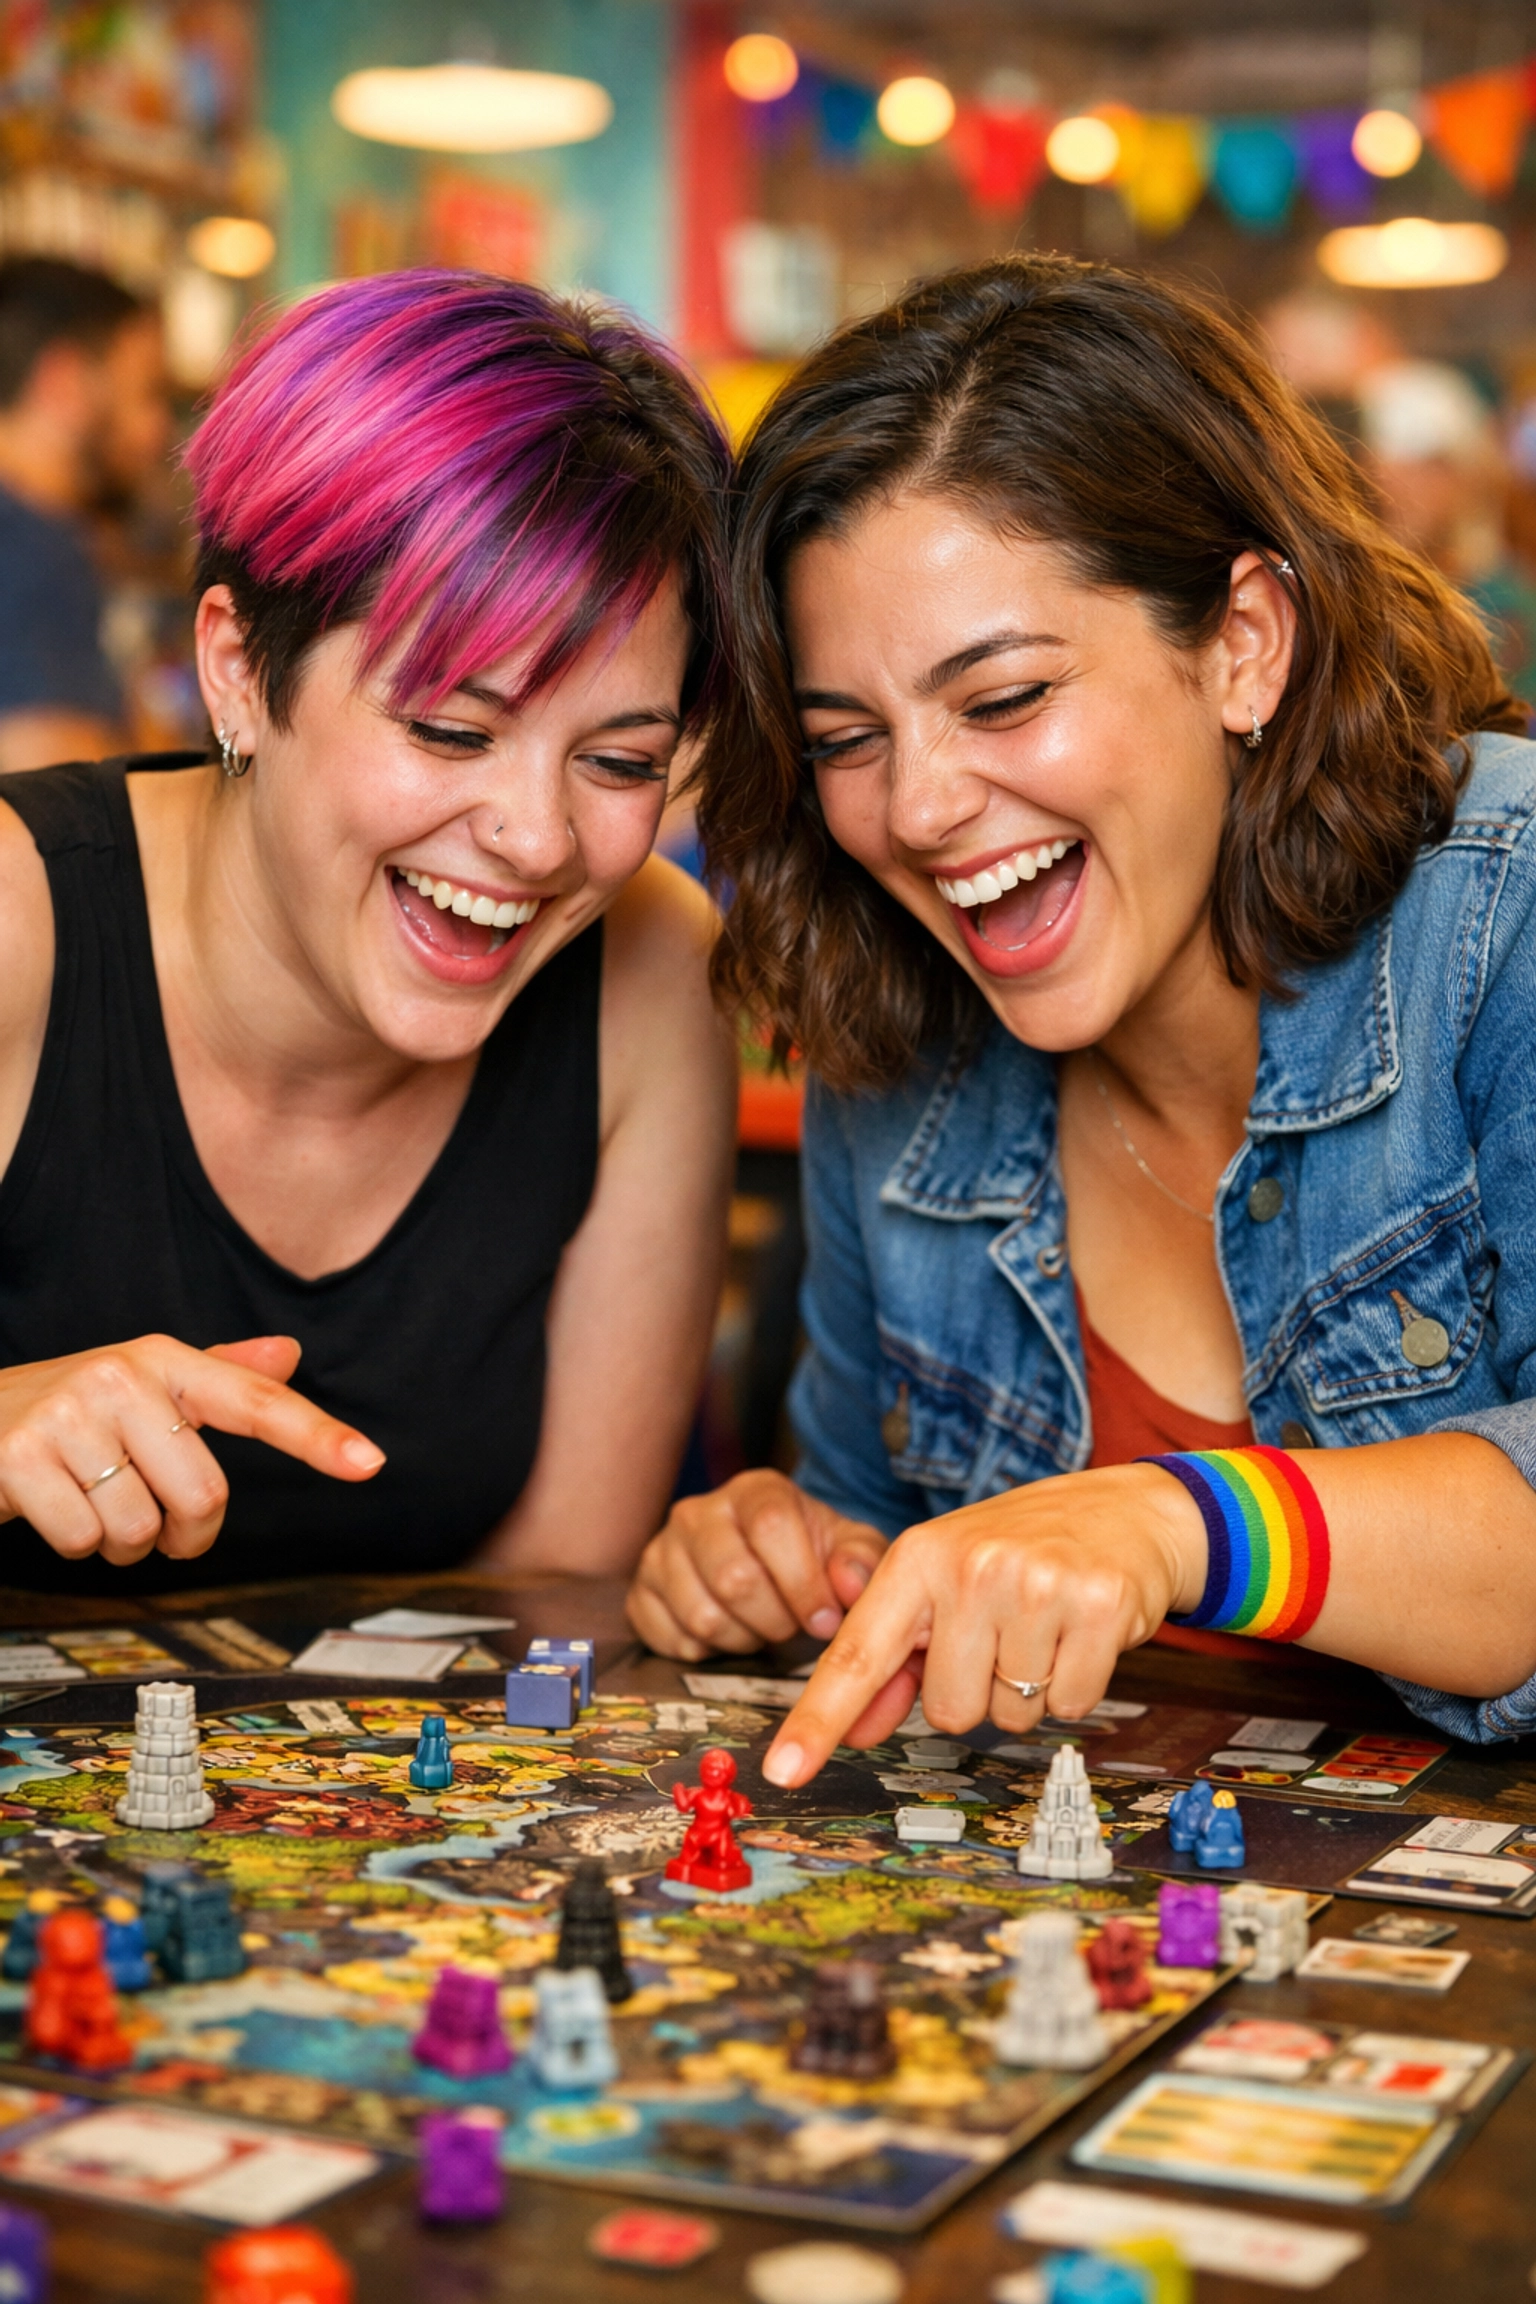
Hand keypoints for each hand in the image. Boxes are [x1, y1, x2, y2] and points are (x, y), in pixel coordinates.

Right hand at [0, 1333, 385, 1566]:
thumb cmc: (67, 1411)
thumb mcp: (139, 1386)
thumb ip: (216, 1376)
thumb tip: (289, 1354)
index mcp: (163, 1360)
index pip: (256, 1401)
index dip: (317, 1436)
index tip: (370, 1463)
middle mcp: (120, 1377)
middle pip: (203, 1496)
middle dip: (181, 1534)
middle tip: (148, 1519)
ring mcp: (67, 1415)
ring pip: (140, 1529)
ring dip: (121, 1545)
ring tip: (90, 1506)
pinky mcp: (18, 1459)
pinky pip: (83, 1541)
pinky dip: (74, 1544)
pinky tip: (51, 1507)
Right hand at [627, 1469, 889, 1660]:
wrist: (765, 1567)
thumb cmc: (811, 1556)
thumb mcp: (851, 1550)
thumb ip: (862, 1562)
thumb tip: (849, 1584)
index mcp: (754, 1491)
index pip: (771, 1526)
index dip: (803, 1582)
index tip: (824, 1619)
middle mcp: (698, 1512)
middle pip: (734, 1578)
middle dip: (774, 1620)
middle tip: (790, 1626)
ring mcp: (662, 1551)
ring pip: (701, 1615)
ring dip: (742, 1638)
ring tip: (759, 1626)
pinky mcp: (641, 1592)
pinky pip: (669, 1638)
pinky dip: (705, 1651)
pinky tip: (726, 1633)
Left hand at [761, 1462, 1206, 1787]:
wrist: (1125, 1510)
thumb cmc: (1020, 1551)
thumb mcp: (945, 1583)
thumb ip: (895, 1657)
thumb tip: (853, 1732)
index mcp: (917, 1558)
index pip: (856, 1654)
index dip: (817, 1719)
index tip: (782, 1771)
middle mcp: (971, 1568)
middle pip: (945, 1710)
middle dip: (975, 1689)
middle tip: (1003, 1633)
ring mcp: (1036, 1585)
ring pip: (1008, 1714)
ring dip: (1028, 1688)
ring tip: (1044, 1627)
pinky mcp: (1099, 1608)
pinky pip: (1069, 1705)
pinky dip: (1076, 1684)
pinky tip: (1080, 1634)